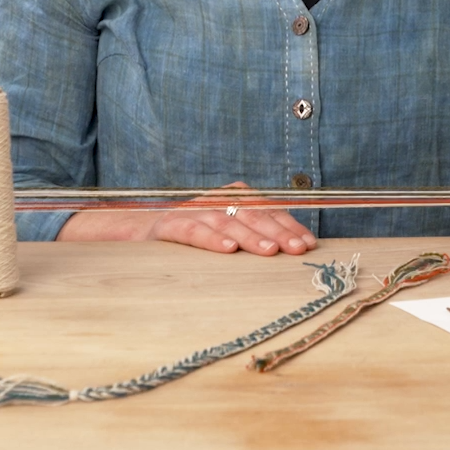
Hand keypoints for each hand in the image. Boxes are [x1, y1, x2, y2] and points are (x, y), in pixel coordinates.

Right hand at [59, 182, 317, 254]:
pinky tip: (227, 250)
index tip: (308, 244)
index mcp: (235, 199)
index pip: (270, 211)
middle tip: (296, 249)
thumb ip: (256, 235)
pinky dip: (211, 239)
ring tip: (269, 250)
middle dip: (278, 232)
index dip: (290, 226)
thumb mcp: (227, 233)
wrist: (140, 231)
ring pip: (228, 221)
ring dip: (250, 236)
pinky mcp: (171, 225)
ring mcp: (194, 211)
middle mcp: (217, 200)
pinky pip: (194, 230)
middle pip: (254, 214)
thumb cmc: (194, 237)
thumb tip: (295, 250)